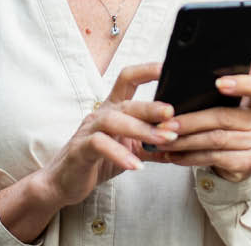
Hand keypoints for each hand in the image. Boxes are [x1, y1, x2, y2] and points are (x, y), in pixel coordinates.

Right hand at [37, 63, 177, 206]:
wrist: (65, 181)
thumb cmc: (99, 160)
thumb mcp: (132, 149)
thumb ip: (154, 144)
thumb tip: (185, 138)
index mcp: (114, 108)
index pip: (128, 79)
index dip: (147, 70)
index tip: (169, 68)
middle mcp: (102, 114)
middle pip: (127, 102)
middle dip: (151, 107)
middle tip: (173, 114)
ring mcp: (89, 130)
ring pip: (114, 120)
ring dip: (141, 129)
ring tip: (163, 139)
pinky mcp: (81, 149)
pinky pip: (100, 145)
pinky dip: (120, 155)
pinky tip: (136, 165)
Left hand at [152, 73, 250, 181]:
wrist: (236, 158)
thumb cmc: (226, 122)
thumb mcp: (227, 104)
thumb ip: (218, 90)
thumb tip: (193, 71)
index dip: (243, 84)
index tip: (218, 83)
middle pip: (224, 117)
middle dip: (191, 121)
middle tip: (167, 123)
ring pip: (216, 139)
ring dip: (185, 141)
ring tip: (164, 140)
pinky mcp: (250, 163)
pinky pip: (215, 157)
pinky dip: (190, 157)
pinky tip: (173, 155)